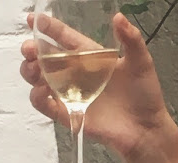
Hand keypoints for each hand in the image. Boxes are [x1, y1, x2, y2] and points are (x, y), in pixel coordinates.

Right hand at [20, 13, 172, 160]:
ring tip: (34, 69)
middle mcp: (78, 74)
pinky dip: (37, 97)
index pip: (64, 38)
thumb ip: (131, 40)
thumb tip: (119, 17)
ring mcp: (72, 95)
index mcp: (91, 58)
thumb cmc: (146, 96)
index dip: (48, 28)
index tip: (32, 19)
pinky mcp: (70, 114)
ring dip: (30, 71)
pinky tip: (42, 91)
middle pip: (45, 58)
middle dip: (32, 50)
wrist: (147, 130)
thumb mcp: (141, 63)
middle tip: (30, 49)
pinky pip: (45, 105)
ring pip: (40, 79)